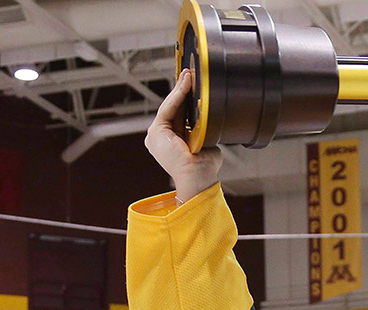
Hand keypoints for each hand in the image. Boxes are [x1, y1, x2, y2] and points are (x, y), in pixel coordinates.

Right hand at [145, 69, 222, 203]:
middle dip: (182, 89)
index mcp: (171, 140)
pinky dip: (177, 96)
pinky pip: (168, 109)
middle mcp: (161, 137)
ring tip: (189, 75)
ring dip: (180, 89)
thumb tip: (212, 120)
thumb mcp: (204, 142)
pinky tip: (185, 84)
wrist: (197, 177)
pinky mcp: (155, 132)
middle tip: (191, 73)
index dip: (185, 98)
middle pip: (173, 107)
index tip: (192, 83)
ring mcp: (156, 135)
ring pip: (170, 106)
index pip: (178, 114)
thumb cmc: (203, 167)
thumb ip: (204, 130)